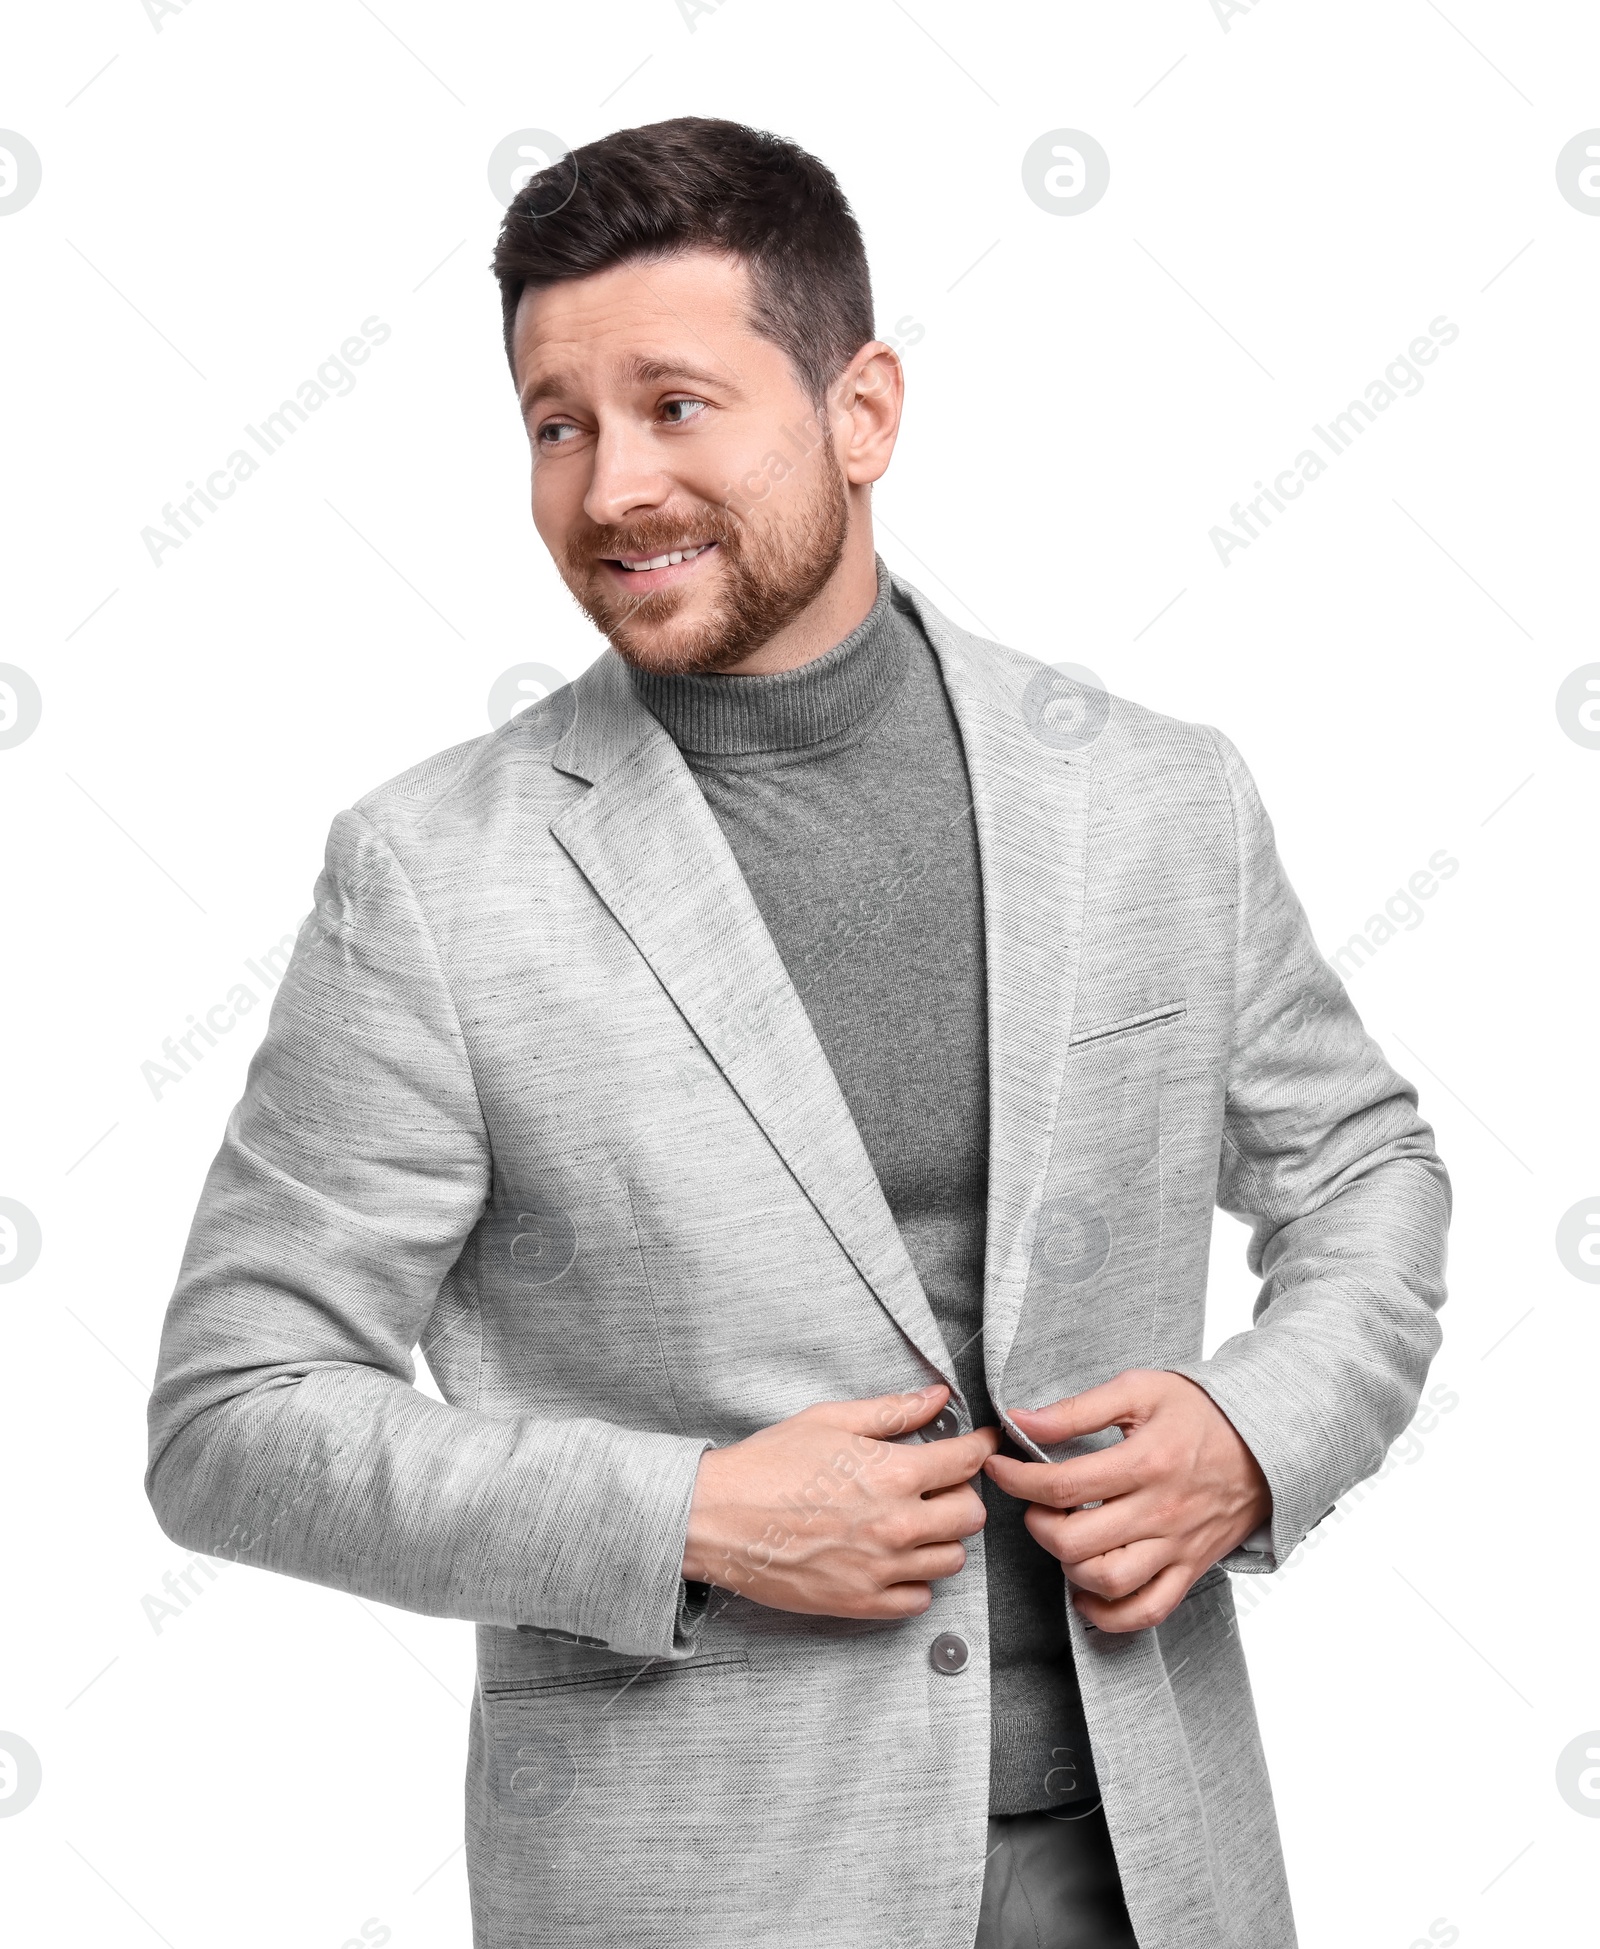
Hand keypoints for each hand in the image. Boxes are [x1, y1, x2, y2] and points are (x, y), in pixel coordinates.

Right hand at [682, 1383, 999, 1620]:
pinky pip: (920, 1600)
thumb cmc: (768, 1464)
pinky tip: (893, 1559)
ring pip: (952, 1560)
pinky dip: (916, 1580)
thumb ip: (892, 1411)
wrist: (717, 1518)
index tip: (980, 1445)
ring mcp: (880, 1568)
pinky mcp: (861, 1602)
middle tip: (938, 1485)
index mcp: (890, 1473)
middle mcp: (895, 1524)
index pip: (967, 1462)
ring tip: (913, 1522)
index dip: (980, 1448)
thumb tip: (937, 1397)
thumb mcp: (830, 1421)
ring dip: (941, 1538)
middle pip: (971, 1515)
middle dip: (962, 1494)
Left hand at [983, 1369, 1270, 1632]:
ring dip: (1069, 1568)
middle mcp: (1160, 1511)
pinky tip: (1087, 1591)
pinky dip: (1110, 1614)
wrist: (1267, 1442)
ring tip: (1064, 1539)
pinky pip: (1147, 1611)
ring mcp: (1177, 1547)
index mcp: (1145, 1463)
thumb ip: (1077, 1409)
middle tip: (1036, 1505)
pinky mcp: (1190, 1570)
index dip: (1015, 1480)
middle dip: (1037, 1525)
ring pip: (1108, 1582)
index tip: (998, 1467)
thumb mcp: (1139, 1391)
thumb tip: (1021, 1422)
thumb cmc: (1200, 1412)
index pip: (1061, 1486)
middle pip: (1075, 1542)